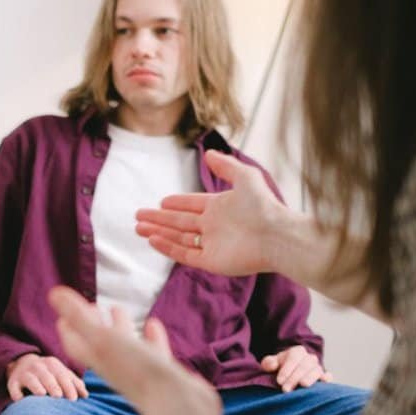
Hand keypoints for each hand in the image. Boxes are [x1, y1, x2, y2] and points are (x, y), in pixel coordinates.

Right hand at [5, 353, 87, 400]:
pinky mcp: (12, 382)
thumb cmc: (48, 373)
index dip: (68, 386)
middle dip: (53, 385)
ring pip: (30, 379)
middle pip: (46, 376)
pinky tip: (19, 401)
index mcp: (52, 364)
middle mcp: (38, 366)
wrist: (22, 363)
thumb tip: (85, 395)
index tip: (74, 399)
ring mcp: (24, 373)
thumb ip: (74, 383)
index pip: (62, 375)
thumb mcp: (61, 373)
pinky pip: (13, 387)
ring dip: (36, 386)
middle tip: (58, 396)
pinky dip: (16, 394)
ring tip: (42, 394)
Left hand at [47, 286, 220, 414]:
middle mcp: (116, 367)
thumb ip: (78, 317)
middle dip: (93, 324)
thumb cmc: (136, 371)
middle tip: (91, 305)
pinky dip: (151, 337)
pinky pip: (154, 351)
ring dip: (120, 327)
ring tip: (117, 309)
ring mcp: (141, 371)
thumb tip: (53, 292)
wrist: (177, 405)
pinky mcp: (164, 373)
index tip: (62, 315)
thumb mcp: (102, 338)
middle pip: (98, 343)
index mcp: (98, 360)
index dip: (67, 328)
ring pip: (126, 346)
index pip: (75, 344)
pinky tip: (152, 324)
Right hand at [134, 150, 294, 276]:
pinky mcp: (210, 261)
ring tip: (139, 228)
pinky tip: (153, 239)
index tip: (161, 202)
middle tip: (139, 216)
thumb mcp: (246, 177)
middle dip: (159, 219)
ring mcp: (211, 244)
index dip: (177, 203)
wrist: (276, 236)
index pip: (192, 205)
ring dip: (158, 232)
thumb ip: (226, 166)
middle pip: (180, 222)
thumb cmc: (264, 206)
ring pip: (178, 238)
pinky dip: (167, 247)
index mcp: (221, 207)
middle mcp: (214, 226)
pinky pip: (184, 254)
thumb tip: (209, 153)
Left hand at [260, 345, 332, 391]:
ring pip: (316, 371)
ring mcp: (318, 367)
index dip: (286, 369)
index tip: (279, 381)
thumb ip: (269, 363)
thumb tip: (273, 365)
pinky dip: (327, 378)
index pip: (293, 358)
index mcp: (297, 351)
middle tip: (286, 389)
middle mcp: (309, 358)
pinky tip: (324, 382)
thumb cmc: (279, 367)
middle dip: (294, 377)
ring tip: (303, 386)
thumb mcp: (271, 363)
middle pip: (304, 366)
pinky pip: (328, 376)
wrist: (291, 371)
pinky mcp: (323, 376)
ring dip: (309, 378)